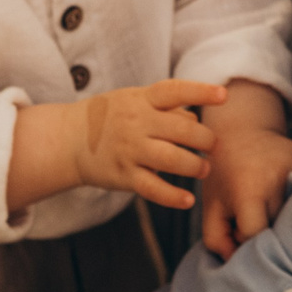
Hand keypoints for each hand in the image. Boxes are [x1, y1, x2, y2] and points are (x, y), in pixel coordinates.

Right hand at [73, 80, 222, 207]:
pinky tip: (188, 200)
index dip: (201, 92)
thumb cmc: (110, 117)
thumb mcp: (134, 100)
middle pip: (182, 129)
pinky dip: (172, 196)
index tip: (223, 96)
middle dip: (205, 140)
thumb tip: (197, 118)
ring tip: (203, 169)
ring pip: (171, 159)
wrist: (67, 139)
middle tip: (213, 146)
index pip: (175, 91)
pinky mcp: (123, 175)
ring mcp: (129, 149)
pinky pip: (152, 188)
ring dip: (194, 166)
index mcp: (141, 99)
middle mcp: (136, 122)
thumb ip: (166, 107)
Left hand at [200, 126, 291, 259]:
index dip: (245, 237)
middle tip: (252, 213)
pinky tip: (281, 189)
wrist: (241, 130)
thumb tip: (241, 261)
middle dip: (265, 229)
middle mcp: (278, 178)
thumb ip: (217, 241)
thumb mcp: (211, 207)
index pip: (256, 234)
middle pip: (279, 226)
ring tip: (267, 201)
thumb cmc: (223, 176)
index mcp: (249, 189)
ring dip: (282, 215)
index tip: (238, 226)